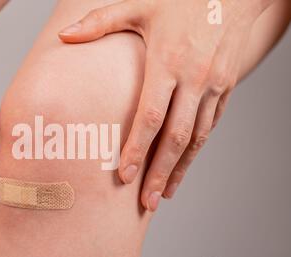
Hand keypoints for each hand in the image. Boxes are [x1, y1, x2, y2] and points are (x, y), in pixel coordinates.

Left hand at [59, 0, 273, 210]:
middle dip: (160, 172)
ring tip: (164, 194)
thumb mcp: (139, 4)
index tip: (125, 176)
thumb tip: (65, 36)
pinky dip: (197, 149)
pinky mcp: (227, 87)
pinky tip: (184, 165)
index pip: (150, 116)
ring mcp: (214, 85)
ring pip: (197, 137)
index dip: (137, 149)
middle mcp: (194, 79)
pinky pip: (212, 125)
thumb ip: (100, 21)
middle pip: (176, 137)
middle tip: (146, 202)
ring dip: (180, 168)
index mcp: (168, 62)